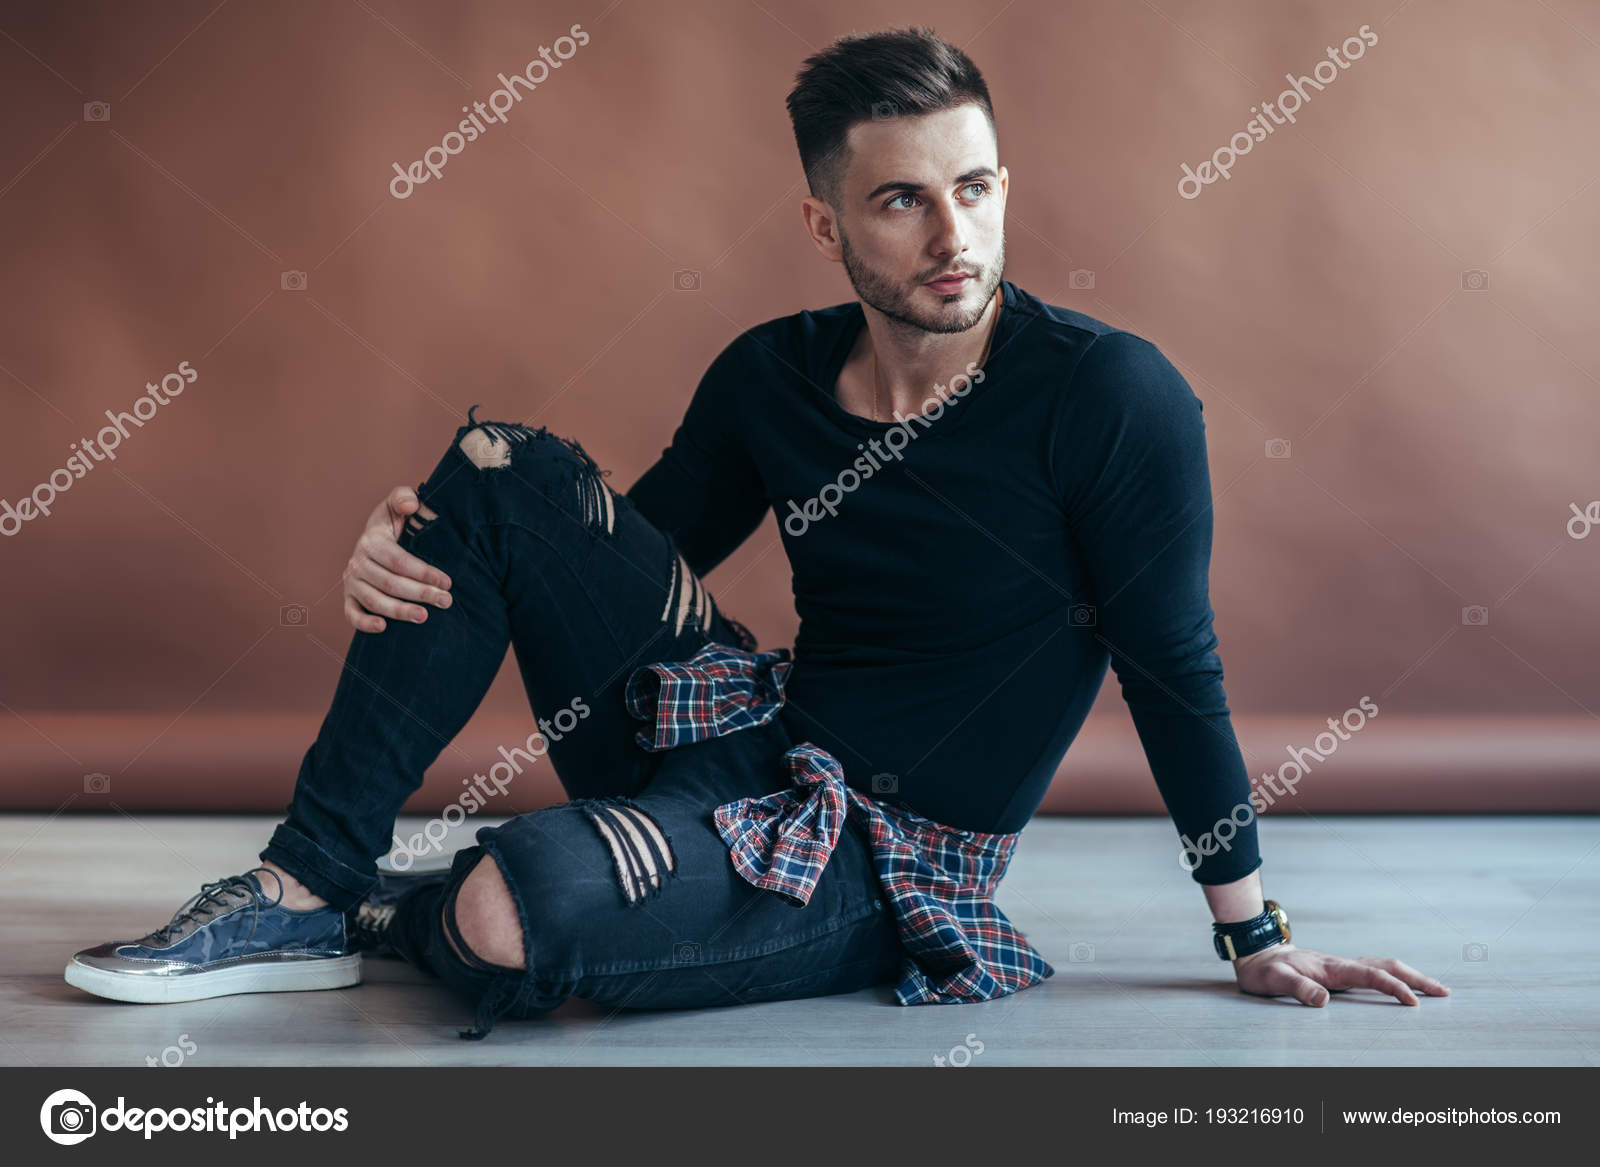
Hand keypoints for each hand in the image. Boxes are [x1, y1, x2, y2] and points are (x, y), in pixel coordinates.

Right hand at [342, 486, 452, 632]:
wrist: (374, 538)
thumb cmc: (393, 522)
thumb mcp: (398, 503)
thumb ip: (404, 497)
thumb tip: (410, 505)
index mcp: (371, 542)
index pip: (400, 561)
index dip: (424, 572)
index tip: (447, 582)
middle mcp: (357, 563)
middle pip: (391, 583)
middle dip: (420, 594)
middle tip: (446, 601)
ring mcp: (352, 582)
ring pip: (375, 601)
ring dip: (399, 611)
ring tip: (424, 617)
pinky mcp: (349, 598)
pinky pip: (351, 614)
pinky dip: (364, 623)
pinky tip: (383, 628)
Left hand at [1231, 943, 1450, 1006]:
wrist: (1256, 954)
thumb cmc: (1265, 970)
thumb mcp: (1275, 980)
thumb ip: (1297, 988)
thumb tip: (1323, 1000)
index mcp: (1332, 967)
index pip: (1371, 976)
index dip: (1393, 988)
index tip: (1413, 1002)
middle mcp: (1342, 964)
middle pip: (1387, 967)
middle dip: (1417, 979)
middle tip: (1444, 993)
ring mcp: (1342, 966)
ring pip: (1383, 966)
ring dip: (1410, 975)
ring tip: (1434, 989)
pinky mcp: (1339, 970)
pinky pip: (1374, 970)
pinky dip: (1395, 975)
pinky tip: (1402, 983)